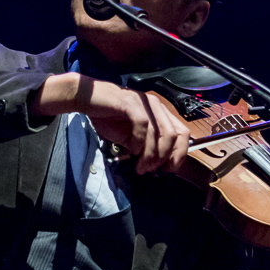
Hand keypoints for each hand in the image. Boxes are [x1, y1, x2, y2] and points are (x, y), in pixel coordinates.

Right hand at [31, 73, 189, 173]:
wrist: (86, 99)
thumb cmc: (108, 116)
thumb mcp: (131, 136)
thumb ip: (145, 146)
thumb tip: (157, 165)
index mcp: (160, 112)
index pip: (183, 133)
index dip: (179, 154)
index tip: (168, 170)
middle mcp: (156, 106)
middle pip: (175, 135)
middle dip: (165, 158)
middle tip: (152, 170)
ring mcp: (144, 103)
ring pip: (161, 133)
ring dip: (152, 155)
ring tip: (141, 167)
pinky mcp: (131, 103)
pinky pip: (143, 126)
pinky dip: (140, 142)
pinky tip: (133, 151)